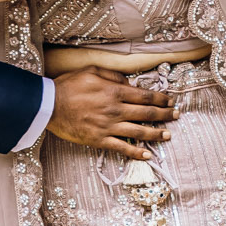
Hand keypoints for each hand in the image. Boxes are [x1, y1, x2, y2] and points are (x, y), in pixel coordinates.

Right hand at [45, 67, 176, 161]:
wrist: (48, 105)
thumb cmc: (68, 85)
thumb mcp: (91, 70)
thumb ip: (113, 75)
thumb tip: (130, 82)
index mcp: (114, 92)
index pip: (144, 95)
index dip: (160, 98)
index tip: (170, 101)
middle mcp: (115, 110)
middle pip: (147, 113)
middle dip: (164, 115)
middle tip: (176, 116)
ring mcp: (108, 127)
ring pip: (139, 132)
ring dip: (156, 134)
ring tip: (168, 135)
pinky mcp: (99, 140)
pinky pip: (122, 148)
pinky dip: (136, 153)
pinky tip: (147, 155)